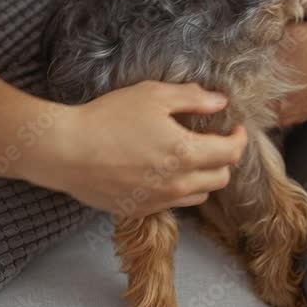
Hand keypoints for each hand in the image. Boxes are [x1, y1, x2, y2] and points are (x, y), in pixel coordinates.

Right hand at [24, 81, 247, 217]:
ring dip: (204, 177)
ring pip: (200, 194)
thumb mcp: (153, 95)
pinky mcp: (141, 210)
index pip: (232, 154)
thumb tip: (220, 102)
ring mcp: (160, 201)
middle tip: (215, 142)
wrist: (67, 152)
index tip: (235, 128)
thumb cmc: (108, 118)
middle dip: (225, 159)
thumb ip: (192, 98)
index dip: (239, 139)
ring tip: (191, 158)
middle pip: (221, 178)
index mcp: (187, 153)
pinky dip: (178, 189)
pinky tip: (163, 171)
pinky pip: (173, 203)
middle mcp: (179, 183)